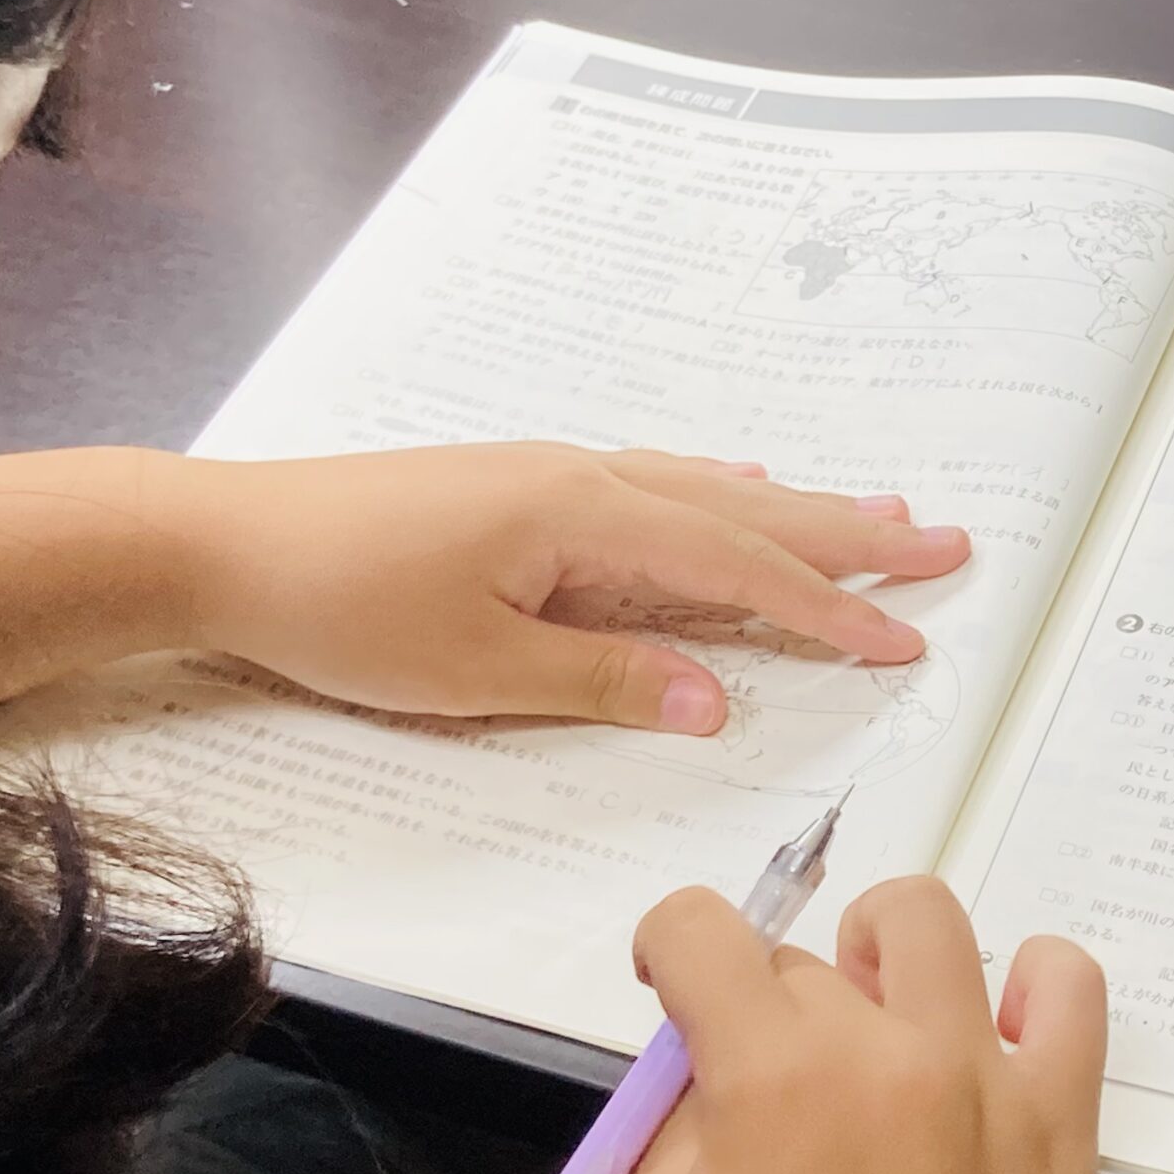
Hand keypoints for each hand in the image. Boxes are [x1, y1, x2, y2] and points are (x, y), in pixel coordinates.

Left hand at [187, 443, 969, 731]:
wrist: (228, 540)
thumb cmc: (343, 605)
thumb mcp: (476, 668)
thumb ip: (603, 678)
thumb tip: (714, 697)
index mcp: (586, 515)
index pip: (738, 568)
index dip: (828, 609)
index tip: (907, 634)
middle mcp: (587, 479)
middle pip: (748, 511)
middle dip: (851, 534)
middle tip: (945, 540)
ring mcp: (558, 477)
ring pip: (709, 492)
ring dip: (798, 510)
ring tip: (876, 512)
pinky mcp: (526, 489)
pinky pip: (658, 486)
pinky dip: (721, 497)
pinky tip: (738, 489)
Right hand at [622, 878, 1105, 1173]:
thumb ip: (680, 1125)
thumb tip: (705, 1062)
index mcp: (775, 1078)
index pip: (702, 930)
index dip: (673, 948)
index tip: (680, 979)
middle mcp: (886, 1057)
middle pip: (805, 959)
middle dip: (776, 1009)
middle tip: (776, 1079)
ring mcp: (985, 1081)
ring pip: (927, 925)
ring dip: (886, 960)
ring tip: (875, 1022)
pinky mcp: (1061, 1121)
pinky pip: (1068, 986)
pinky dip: (1033, 984)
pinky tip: (992, 1027)